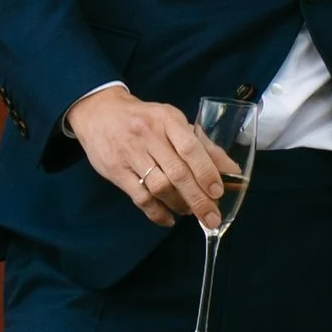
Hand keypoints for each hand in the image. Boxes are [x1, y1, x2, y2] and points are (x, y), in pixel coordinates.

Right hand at [67, 86, 235, 225]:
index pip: (190, 147)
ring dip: (179, 204)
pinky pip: (140, 197)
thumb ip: (202, 145)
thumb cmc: (145, 119)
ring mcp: (130, 153)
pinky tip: (168, 219)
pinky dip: (157, 212)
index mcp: (167, 120)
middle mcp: (149, 135)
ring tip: (190, 212)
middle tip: (211, 217)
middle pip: (177, 172)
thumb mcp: (173, 122)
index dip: (206, 171)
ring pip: (159, 186)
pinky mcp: (116, 171)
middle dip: (198, 198)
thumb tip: (231, 169)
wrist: (99, 113)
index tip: (219, 191)